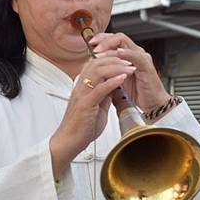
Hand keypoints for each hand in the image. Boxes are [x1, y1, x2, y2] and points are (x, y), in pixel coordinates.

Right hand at [50, 54, 136, 179]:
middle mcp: (80, 87)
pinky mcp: (85, 104)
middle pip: (96, 62)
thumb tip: (114, 86)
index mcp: (82, 86)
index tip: (124, 58)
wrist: (68, 142)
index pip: (94, 63)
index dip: (109, 57)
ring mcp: (81, 94)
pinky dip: (112, 81)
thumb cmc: (81, 127)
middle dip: (115, 58)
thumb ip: (104, 95)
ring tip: (130, 67)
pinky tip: (123, 78)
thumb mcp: (97, 107)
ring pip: (98, 71)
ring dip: (116, 67)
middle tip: (130, 60)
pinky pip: (100, 88)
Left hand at [89, 32, 169, 111]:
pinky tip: (117, 53)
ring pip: (124, 42)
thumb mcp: (115, 79)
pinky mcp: (146, 65)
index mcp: (127, 55)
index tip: (89, 43)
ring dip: (110, 45)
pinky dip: (125, 53)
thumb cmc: (136, 92)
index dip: (101, 39)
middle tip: (93, 45)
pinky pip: (135, 56)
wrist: (151, 104)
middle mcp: (134, 53)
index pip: (113, 39)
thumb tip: (90, 68)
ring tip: (99, 51)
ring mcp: (141, 57)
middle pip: (118, 37)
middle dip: (103, 40)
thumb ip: (106, 71)